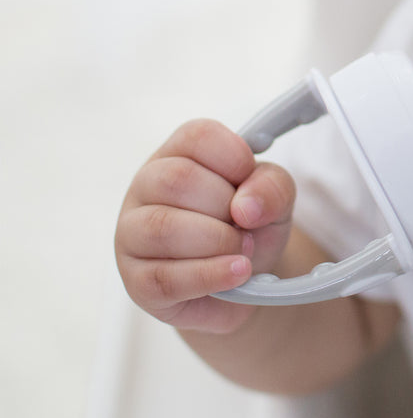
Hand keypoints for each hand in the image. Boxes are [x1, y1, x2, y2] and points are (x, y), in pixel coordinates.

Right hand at [115, 118, 295, 333]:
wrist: (245, 280)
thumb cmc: (250, 225)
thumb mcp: (274, 197)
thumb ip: (272, 186)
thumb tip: (247, 206)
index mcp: (179, 153)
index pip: (197, 136)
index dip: (235, 158)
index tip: (250, 181)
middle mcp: (146, 187)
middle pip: (176, 179)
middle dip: (224, 205)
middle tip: (247, 223)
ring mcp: (133, 234)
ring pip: (163, 227)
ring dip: (218, 241)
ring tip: (244, 250)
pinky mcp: (137, 281)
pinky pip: (165, 278)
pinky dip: (211, 275)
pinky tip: (236, 273)